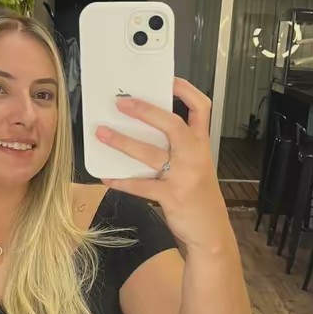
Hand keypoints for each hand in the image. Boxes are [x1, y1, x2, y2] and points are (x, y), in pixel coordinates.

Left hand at [96, 78, 226, 251]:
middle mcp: (195, 157)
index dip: (185, 91)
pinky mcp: (172, 197)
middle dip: (146, 111)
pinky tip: (107, 177)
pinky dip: (122, 180)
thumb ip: (178, 150)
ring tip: (102, 133)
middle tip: (122, 103)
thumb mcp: (197, 168)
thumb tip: (142, 132)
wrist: (211, 233)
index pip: (201, 108)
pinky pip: (141, 185)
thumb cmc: (199, 199)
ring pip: (150, 153)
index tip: (168, 80)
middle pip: (172, 124)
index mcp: (201, 146)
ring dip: (123, 142)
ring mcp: (184, 177)